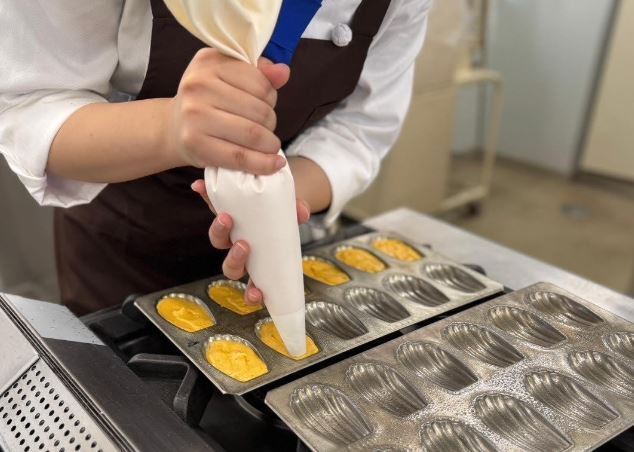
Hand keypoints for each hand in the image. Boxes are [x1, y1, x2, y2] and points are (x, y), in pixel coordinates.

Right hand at [166, 48, 290, 174]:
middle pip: (259, 110)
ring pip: (253, 133)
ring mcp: (195, 115)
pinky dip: (263, 164)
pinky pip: (240, 157)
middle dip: (271, 123)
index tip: (265, 106)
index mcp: (209, 61)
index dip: (271, 98)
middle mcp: (199, 84)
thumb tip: (283, 71)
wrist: (173, 128)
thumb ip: (260, 74)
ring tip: (268, 145)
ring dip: (270, 144)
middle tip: (265, 129)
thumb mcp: (230, 78)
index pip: (260, 83)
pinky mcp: (196, 143)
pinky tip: (275, 163)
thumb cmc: (209, 102)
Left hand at [191, 179, 310, 305]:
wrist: (271, 189)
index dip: (253, 293)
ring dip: (219, 232)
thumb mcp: (293, 212)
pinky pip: (209, 203)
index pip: (254, 286)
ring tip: (226, 218)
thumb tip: (303, 213)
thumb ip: (298, 211)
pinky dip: (205, 193)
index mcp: (259, 261)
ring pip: (217, 240)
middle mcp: (239, 249)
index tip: (256, 293)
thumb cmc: (282, 211)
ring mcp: (228, 231)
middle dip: (235, 261)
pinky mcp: (219, 207)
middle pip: (231, 268)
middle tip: (244, 246)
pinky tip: (199, 186)